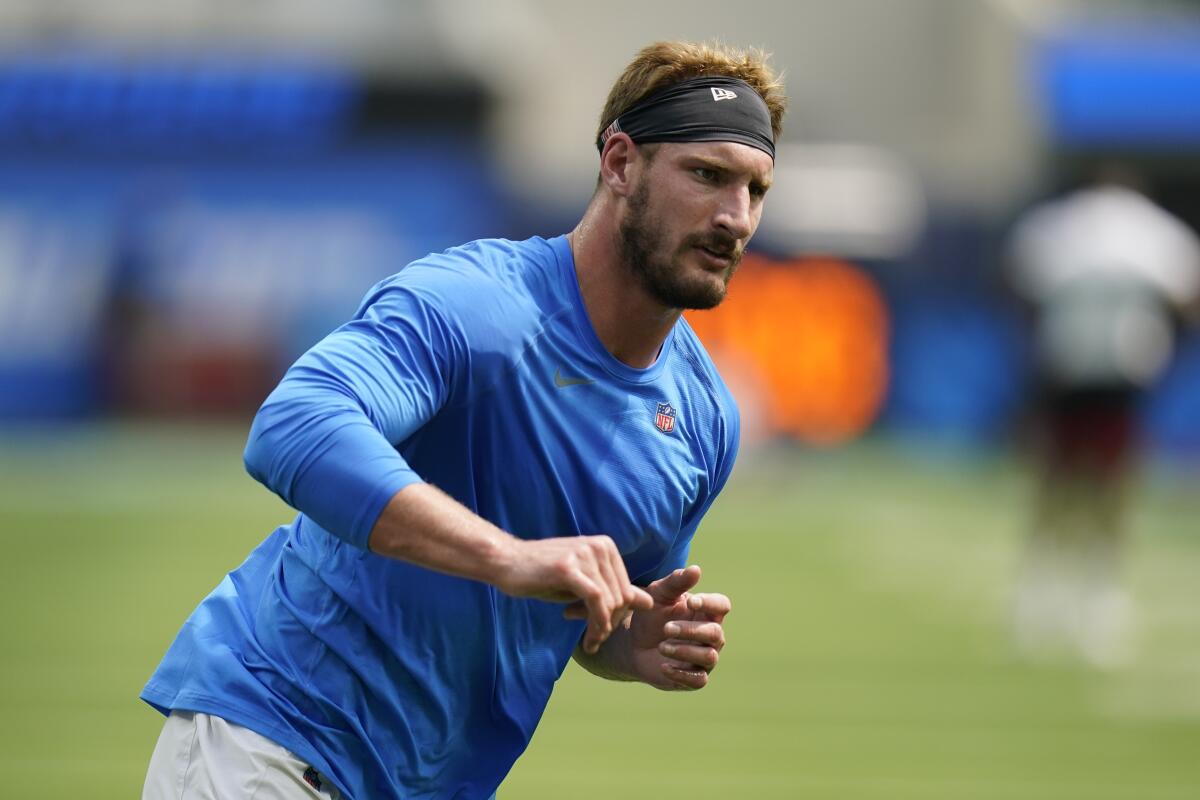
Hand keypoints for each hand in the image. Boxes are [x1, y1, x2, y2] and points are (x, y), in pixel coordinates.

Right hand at [496, 535, 652, 654]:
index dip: (620, 616)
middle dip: (612, 625)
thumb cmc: (542, 574)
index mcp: (606, 546)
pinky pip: (596, 602)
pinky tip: (588, 641)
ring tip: (590, 643)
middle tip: (595, 642)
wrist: (505, 561)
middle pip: (622, 597)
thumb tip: (648, 603)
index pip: (627, 589)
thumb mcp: (582, 583)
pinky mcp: (570, 568)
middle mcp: (599, 546)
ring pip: (611, 602)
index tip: (603, 633)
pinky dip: (596, 625)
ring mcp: (585, 555)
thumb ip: (613, 591)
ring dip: (603, 630)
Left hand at [630, 565, 730, 690]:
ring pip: (709, 656)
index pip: (721, 605)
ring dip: (685, 650)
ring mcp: (704, 657)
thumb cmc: (651, 615)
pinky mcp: (694, 678)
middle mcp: (711, 635)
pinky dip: (682, 673)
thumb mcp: (659, 595)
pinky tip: (663, 666)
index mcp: (706, 612)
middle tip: (666, 628)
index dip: (710, 604)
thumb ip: (676, 582)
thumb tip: (696, 569)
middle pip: (715, 633)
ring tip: (662, 646)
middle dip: (691, 631)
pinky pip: (699, 680)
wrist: (633, 644)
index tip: (691, 602)